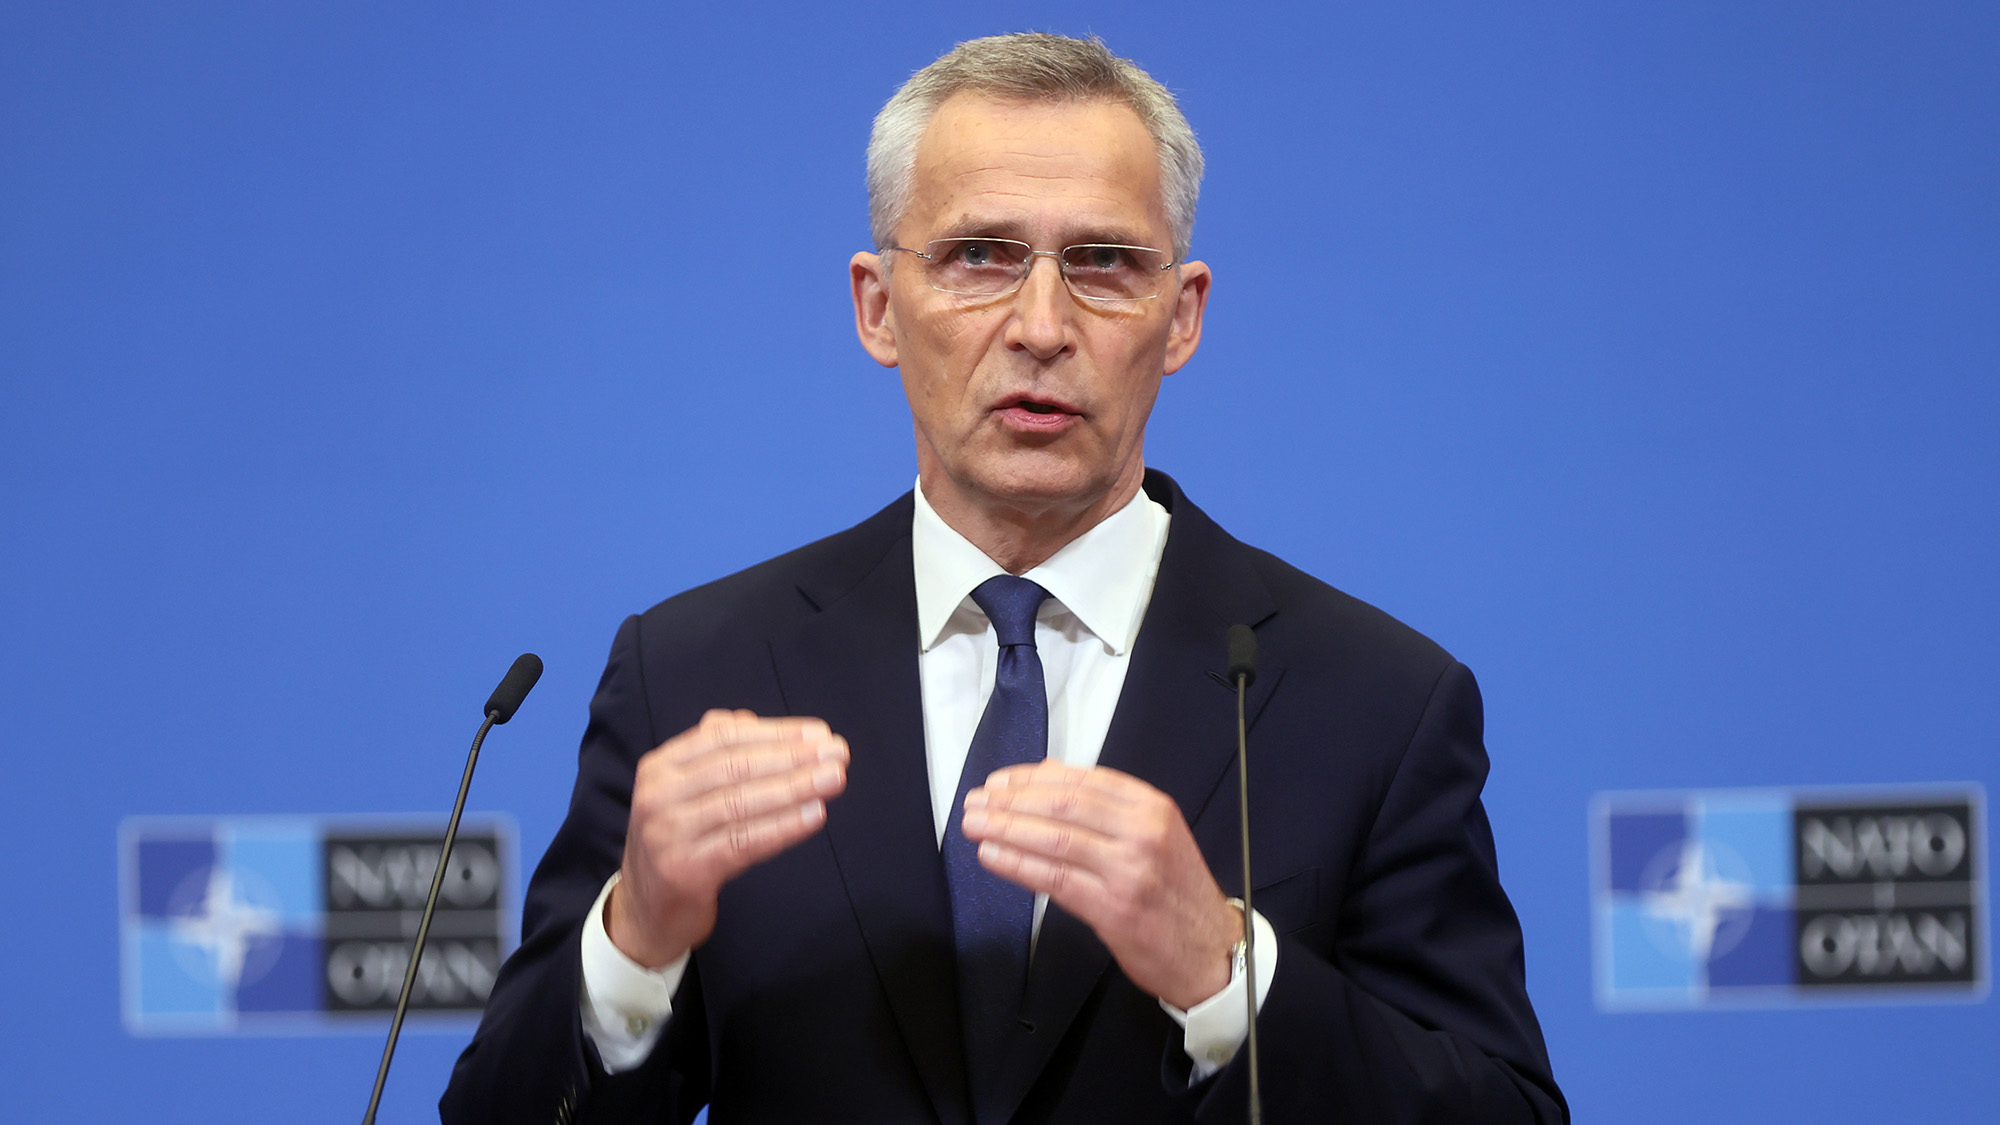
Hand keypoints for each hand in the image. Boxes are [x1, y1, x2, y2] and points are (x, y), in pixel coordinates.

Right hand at [607, 709, 847, 966]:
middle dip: (793, 757)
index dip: (776, 732)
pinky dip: (782, 827)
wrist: (646, 912)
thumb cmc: (679, 842)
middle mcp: (657, 795)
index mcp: (661, 766)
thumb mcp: (686, 792)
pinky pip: (742, 843)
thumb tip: (752, 720)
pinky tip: (814, 815)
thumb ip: (716, 753)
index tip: (821, 733)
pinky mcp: (684, 871)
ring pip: (741, 803)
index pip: (724, 737)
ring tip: (834, 779)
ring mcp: (667, 834)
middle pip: (735, 766)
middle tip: (838, 754)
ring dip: (794, 788)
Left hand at [959, 761, 1241, 1009]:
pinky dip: (1017, 864)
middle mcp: (1142, 832)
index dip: (1031, 778)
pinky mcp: (1113, 908)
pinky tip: (992, 856)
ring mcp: (1129, 870)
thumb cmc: (1175, 891)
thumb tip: (1048, 774)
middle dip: (1010, 801)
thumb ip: (1106, 806)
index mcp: (1151, 807)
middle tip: (976, 802)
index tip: (999, 782)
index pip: (1080, 781)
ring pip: (1054, 839)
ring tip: (975, 825)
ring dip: (1006, 829)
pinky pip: (1055, 879)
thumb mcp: (1154, 834)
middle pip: (1062, 805)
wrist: (1211, 949)